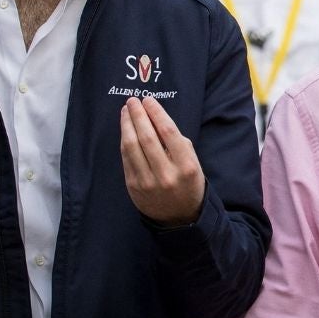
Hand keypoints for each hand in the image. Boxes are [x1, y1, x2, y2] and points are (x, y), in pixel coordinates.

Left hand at [120, 96, 203, 226]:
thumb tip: (155, 119)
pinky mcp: (133, 187)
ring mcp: (147, 182)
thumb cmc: (188, 183)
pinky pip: (126, 158)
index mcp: (186, 166)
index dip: (156, 113)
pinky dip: (124, 141)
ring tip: (126, 111)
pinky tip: (125, 130)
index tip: (148, 100)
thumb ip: (178, 144)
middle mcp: (166, 174)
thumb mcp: (194, 163)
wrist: (180, 217)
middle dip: (138, 116)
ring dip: (127, 125)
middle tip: (133, 101)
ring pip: (132, 147)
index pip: (168, 132)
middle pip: (147, 137)